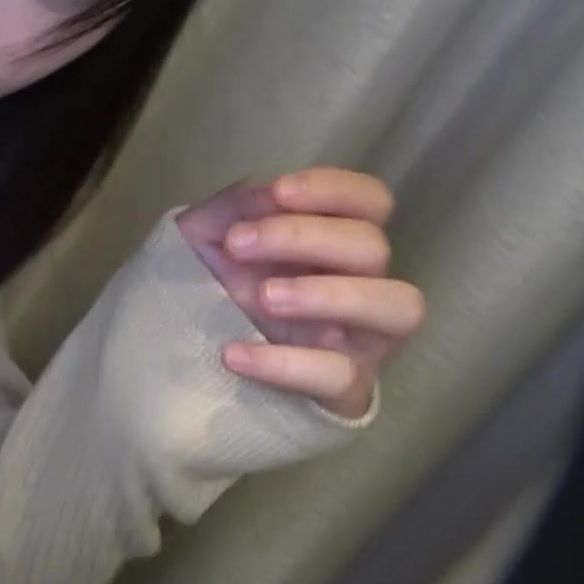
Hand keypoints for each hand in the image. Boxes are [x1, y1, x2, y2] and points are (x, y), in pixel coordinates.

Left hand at [176, 167, 424, 418]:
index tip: (278, 191)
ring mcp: (363, 342)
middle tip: (238, 243)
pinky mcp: (345, 393)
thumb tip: (266, 192)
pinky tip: (234, 353)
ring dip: (331, 294)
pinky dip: (286, 364)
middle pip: (374, 248)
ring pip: (399, 309)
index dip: (335, 189)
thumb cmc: (212, 287)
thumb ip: (236, 207)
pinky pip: (339, 377)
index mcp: (336, 243)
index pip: (372, 202)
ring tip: (265, 298)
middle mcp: (363, 286)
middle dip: (306, 236)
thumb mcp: (209, 236)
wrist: (184, 362)